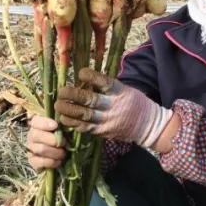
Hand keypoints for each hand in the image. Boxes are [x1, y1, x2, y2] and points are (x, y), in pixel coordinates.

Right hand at [25, 115, 64, 171]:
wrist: (60, 156)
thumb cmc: (62, 139)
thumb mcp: (63, 130)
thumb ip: (61, 126)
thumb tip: (65, 123)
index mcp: (37, 125)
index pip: (36, 121)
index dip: (44, 123)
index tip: (56, 125)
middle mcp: (31, 136)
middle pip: (36, 135)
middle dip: (53, 140)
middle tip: (64, 143)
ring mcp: (30, 149)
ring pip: (40, 149)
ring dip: (55, 152)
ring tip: (63, 153)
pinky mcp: (32, 161)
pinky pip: (40, 162)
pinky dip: (52, 162)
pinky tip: (59, 161)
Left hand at [54, 68, 171, 147]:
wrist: (148, 126)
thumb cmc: (135, 103)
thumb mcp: (126, 89)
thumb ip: (108, 86)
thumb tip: (86, 79)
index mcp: (119, 91)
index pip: (103, 82)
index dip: (90, 77)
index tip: (80, 72)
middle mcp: (113, 106)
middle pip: (90, 100)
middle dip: (72, 95)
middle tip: (61, 91)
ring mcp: (107, 120)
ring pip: (84, 115)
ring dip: (69, 110)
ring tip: (58, 105)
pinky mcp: (103, 132)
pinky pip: (86, 128)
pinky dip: (74, 123)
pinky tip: (64, 119)